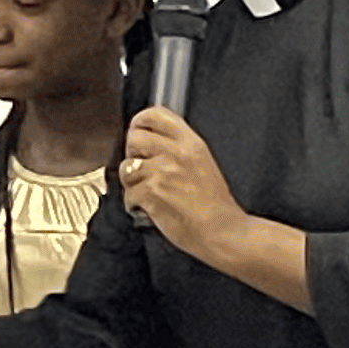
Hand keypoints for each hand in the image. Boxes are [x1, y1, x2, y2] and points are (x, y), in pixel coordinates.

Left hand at [120, 107, 240, 258]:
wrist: (222, 232)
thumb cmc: (215, 205)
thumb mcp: (202, 164)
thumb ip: (178, 149)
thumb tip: (149, 143)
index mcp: (192, 143)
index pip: (155, 115)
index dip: (139, 123)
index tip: (137, 132)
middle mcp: (176, 153)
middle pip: (134, 138)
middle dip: (133, 154)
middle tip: (143, 169)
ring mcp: (162, 172)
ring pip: (126, 168)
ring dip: (132, 182)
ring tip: (151, 193)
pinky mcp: (150, 192)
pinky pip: (128, 194)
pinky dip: (135, 204)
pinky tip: (152, 208)